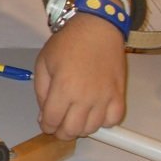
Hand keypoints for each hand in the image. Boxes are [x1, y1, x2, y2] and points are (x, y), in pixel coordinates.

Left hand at [34, 13, 125, 138]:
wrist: (97, 28)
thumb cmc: (68, 43)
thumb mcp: (43, 63)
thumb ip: (41, 92)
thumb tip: (44, 115)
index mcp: (63, 88)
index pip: (52, 121)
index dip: (46, 126)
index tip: (46, 123)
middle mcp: (85, 96)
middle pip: (72, 130)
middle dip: (61, 132)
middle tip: (59, 125)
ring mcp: (104, 97)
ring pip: (92, 128)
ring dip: (81, 128)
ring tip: (76, 117)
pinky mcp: (119, 94)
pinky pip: (113, 119)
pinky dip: (104, 121)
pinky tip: (95, 112)